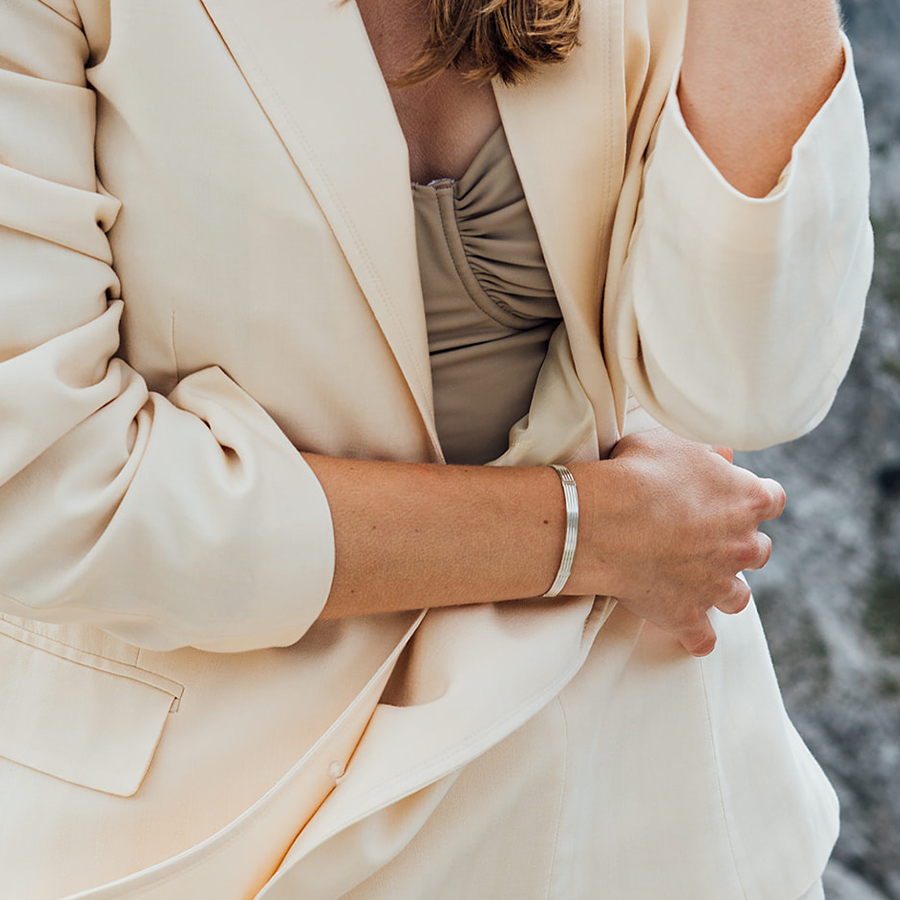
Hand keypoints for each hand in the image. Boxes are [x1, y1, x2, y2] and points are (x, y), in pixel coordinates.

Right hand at [568, 429, 784, 656]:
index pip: (773, 499)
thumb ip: (705, 451)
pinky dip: (697, 637)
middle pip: (759, 551)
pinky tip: (690, 636)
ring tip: (702, 584)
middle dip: (739, 545)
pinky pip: (702, 638)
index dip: (754, 498)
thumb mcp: (673, 442)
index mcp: (746, 499)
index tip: (736, 498)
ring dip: (724, 590)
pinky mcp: (688, 614)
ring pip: (738, 597)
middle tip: (710, 539)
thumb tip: (723, 455)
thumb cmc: (636, 475)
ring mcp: (717, 584)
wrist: (604, 520)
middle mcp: (742, 545)